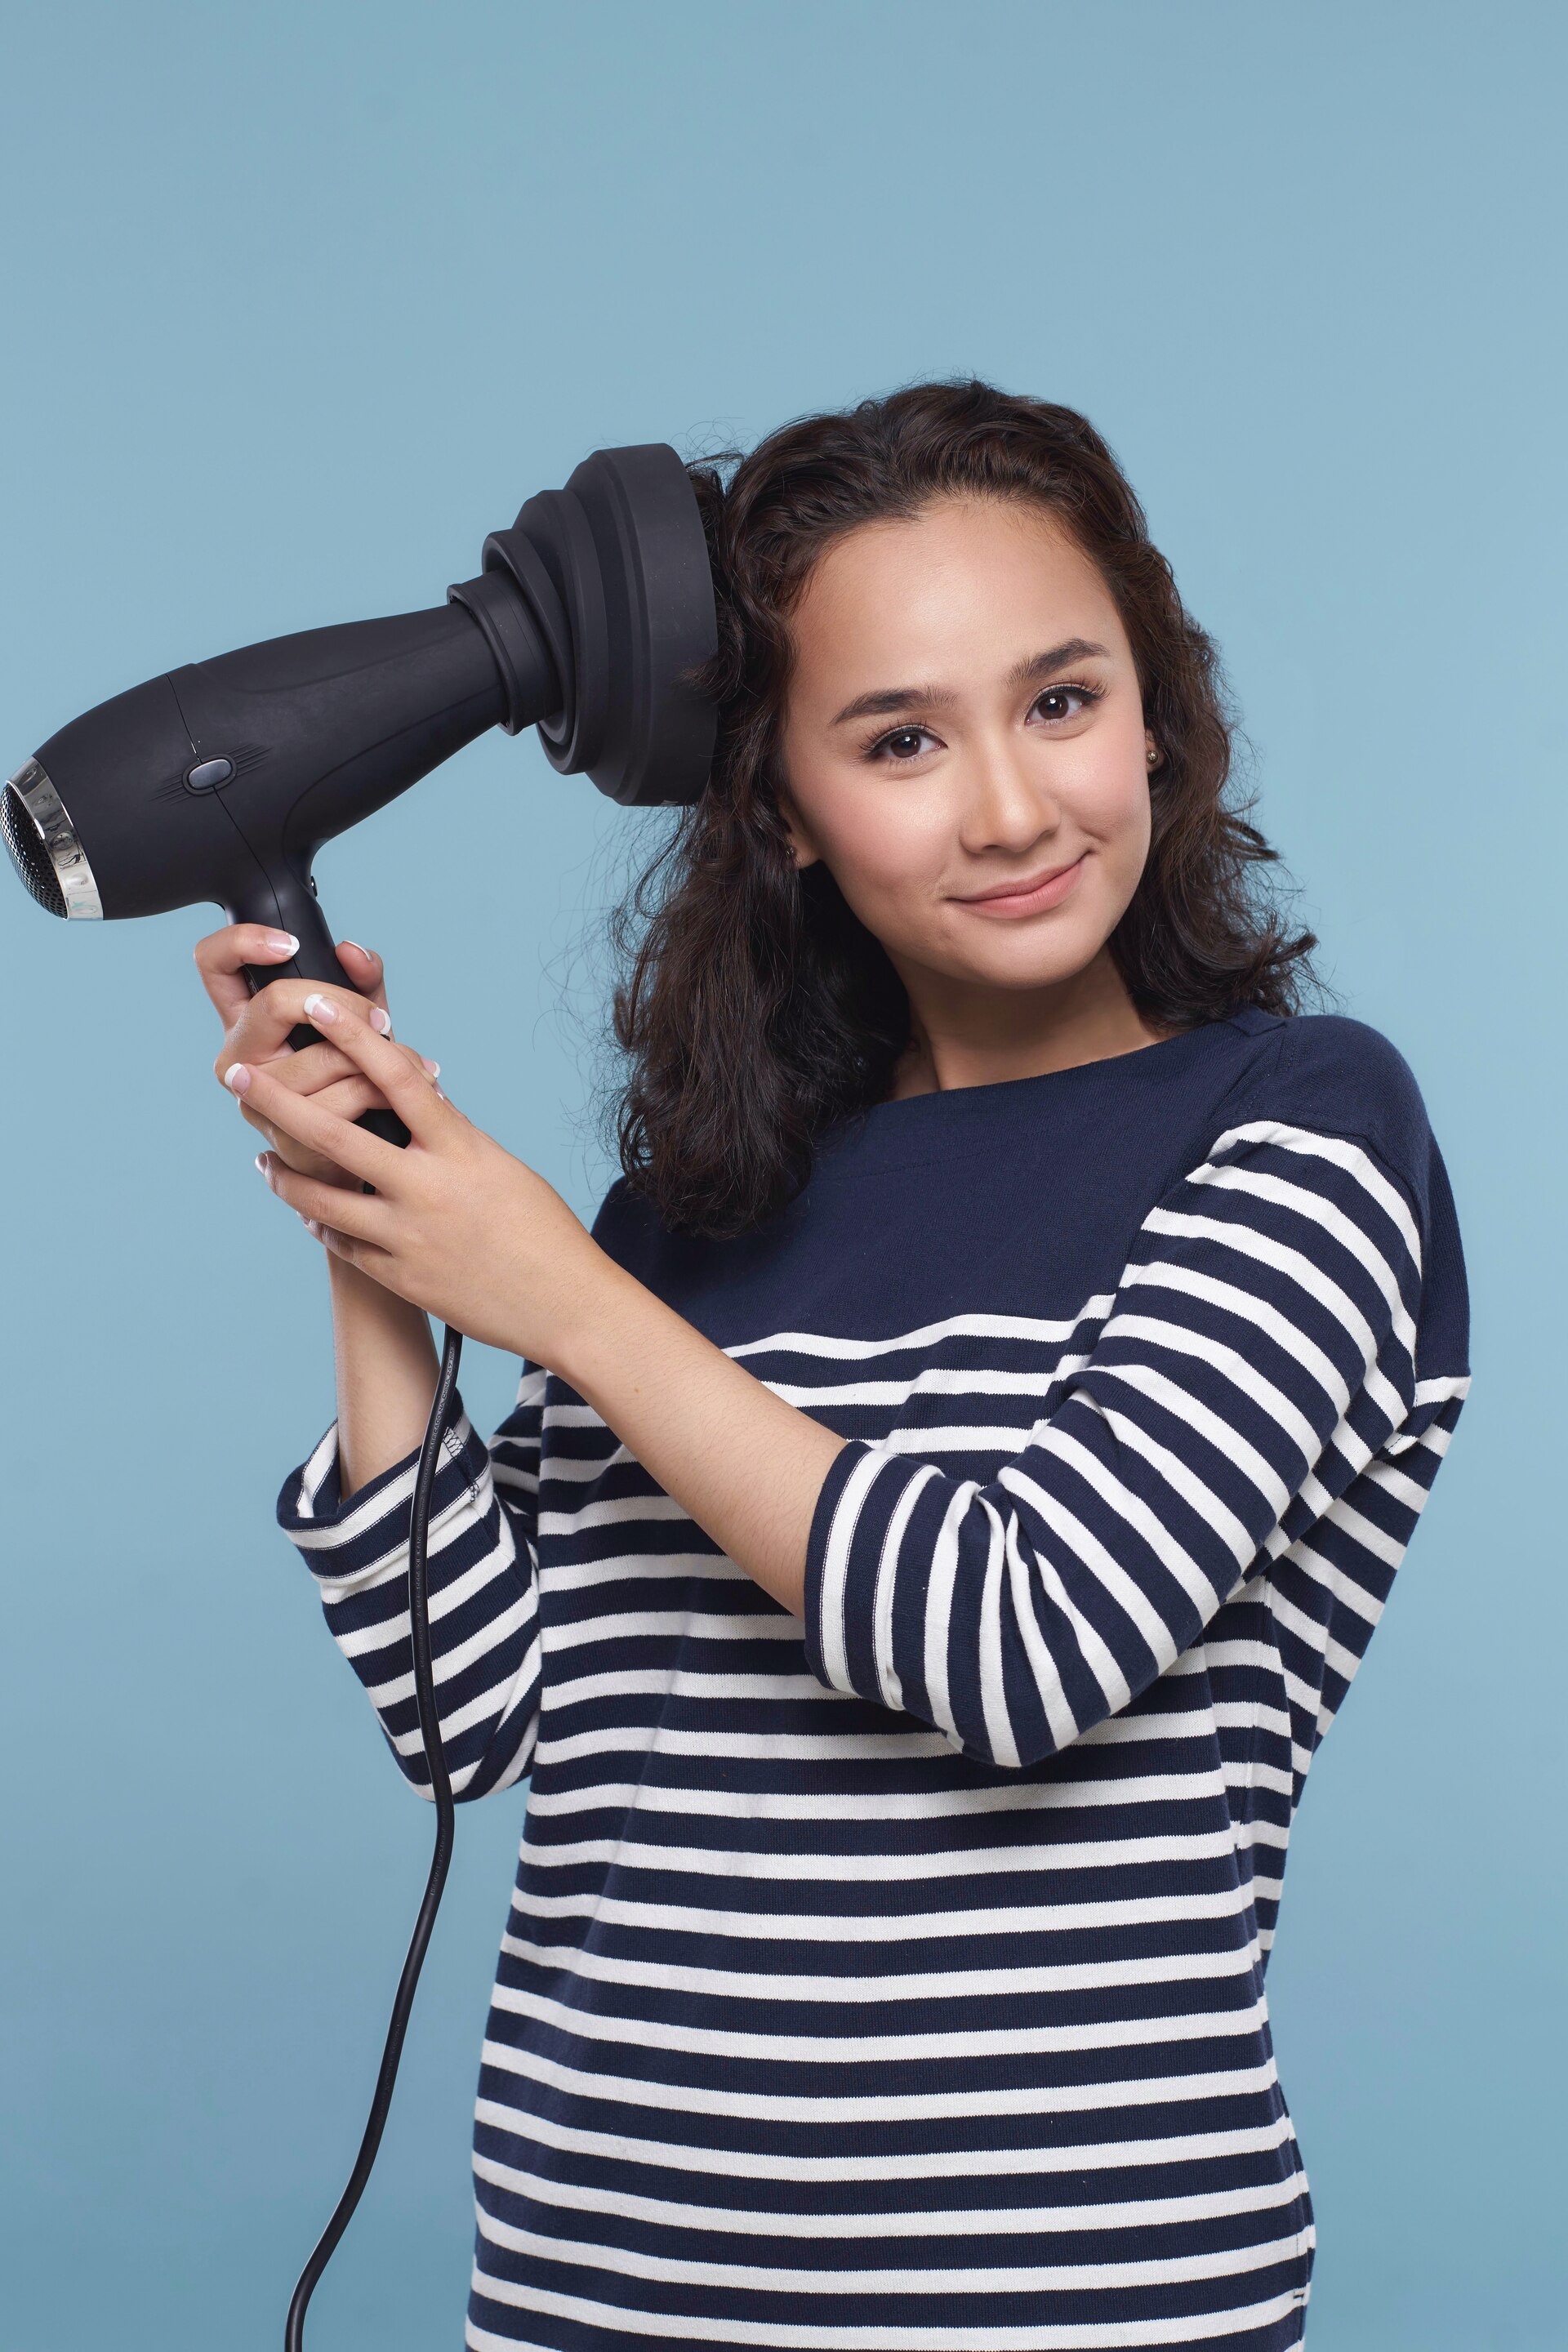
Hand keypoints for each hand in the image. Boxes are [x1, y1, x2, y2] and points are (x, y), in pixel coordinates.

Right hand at [195, 922, 438, 1182]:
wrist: (372, 1158)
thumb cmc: (360, 1079)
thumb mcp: (362, 1022)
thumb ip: (362, 981)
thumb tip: (353, 952)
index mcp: (247, 1023)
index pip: (213, 963)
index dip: (242, 941)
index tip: (291, 944)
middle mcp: (238, 1059)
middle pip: (276, 1002)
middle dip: (344, 1004)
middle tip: (384, 1022)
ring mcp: (255, 1102)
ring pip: (319, 1055)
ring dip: (380, 1055)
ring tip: (414, 1063)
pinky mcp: (286, 1140)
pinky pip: (342, 1099)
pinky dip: (384, 1092)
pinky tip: (404, 1096)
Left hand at [226, 990, 607, 1360]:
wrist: (566, 1307)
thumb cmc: (544, 1232)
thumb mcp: (502, 1167)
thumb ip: (453, 1138)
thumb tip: (417, 1105)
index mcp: (461, 1149)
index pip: (397, 1077)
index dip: (354, 1037)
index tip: (318, 1009)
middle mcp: (427, 1189)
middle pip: (334, 1135)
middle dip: (279, 1102)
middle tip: (238, 1077)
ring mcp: (408, 1237)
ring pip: (321, 1200)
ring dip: (285, 1178)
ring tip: (264, 1162)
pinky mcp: (401, 1279)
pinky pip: (344, 1246)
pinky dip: (323, 1226)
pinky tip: (311, 1215)